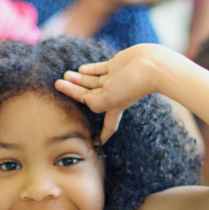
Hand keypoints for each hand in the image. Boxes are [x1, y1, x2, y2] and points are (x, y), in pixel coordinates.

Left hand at [54, 44, 169, 142]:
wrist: (151, 65)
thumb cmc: (132, 85)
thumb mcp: (109, 100)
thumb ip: (94, 103)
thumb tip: (84, 99)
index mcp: (114, 107)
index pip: (108, 126)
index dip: (102, 135)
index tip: (97, 144)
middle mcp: (114, 94)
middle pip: (89, 96)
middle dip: (73, 92)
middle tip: (57, 85)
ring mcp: (115, 79)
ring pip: (91, 81)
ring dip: (78, 79)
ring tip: (64, 74)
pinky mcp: (117, 65)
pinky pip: (99, 69)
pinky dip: (89, 69)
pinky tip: (80, 69)